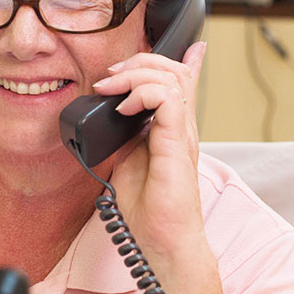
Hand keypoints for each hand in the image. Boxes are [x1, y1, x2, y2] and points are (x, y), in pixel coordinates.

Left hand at [90, 41, 210, 271]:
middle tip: (111, 75)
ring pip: (171, 78)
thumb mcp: (128, 162)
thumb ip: (125, 136)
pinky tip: (122, 108)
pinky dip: (142, 94)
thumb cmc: (150, 213)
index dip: (183, 59)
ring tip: (110, 88)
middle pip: (174, 71)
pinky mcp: (177, 145)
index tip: (174, 48)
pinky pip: (168, 101)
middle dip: (140, 61)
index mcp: (173, 131)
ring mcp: (183, 136)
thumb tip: (111, 115)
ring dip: (135, 74)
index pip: (183, 84)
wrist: (163, 244)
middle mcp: (183, 129)